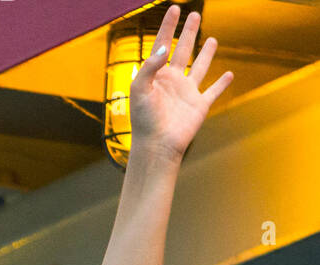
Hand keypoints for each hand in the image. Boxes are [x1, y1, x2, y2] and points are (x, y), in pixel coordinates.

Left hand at [128, 5, 232, 163]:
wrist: (157, 146)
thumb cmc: (143, 120)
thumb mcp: (139, 89)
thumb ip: (149, 67)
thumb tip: (165, 47)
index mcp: (156, 76)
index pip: (162, 45)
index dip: (168, 26)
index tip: (174, 8)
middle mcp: (172, 81)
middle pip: (182, 50)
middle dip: (188, 32)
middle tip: (195, 14)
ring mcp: (187, 92)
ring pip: (199, 67)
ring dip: (206, 53)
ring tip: (212, 39)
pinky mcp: (199, 105)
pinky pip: (213, 91)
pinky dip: (222, 84)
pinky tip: (230, 75)